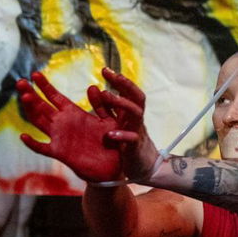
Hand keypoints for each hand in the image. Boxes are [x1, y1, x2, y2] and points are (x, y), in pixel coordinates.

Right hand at [17, 71, 125, 184]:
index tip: (34, 73)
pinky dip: (33, 143)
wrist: (114, 165)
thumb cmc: (113, 141)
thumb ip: (101, 104)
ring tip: (24, 97)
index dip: (44, 86)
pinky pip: (42, 148)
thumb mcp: (109, 119)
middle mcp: (63, 123)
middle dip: (31, 93)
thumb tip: (93, 86)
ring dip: (30, 110)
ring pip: (39, 121)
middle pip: (41, 106)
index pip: (54, 96)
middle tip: (21, 82)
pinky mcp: (60, 153)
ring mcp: (59, 137)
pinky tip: (24, 136)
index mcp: (73, 113)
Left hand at [87, 67, 160, 181]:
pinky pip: (131, 139)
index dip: (119, 80)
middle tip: (110, 75)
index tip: (105, 69)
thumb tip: (93, 87)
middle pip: (136, 97)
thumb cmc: (127, 143)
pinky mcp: (135, 148)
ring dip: (122, 103)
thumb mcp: (114, 122)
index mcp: (130, 113)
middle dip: (124, 84)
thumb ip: (104, 107)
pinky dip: (122, 136)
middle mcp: (136, 119)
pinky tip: (110, 134)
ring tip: (107, 96)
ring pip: (136, 113)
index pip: (128, 91)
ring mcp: (137, 131)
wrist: (143, 167)